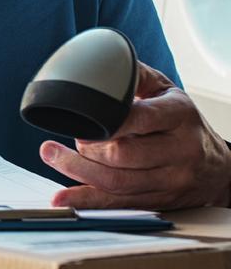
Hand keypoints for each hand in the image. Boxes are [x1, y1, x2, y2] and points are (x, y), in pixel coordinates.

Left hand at [40, 62, 230, 210]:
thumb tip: (100, 64)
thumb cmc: (185, 124)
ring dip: (79, 171)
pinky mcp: (159, 201)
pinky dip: (88, 201)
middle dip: (88, 147)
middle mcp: (179, 150)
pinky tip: (65, 198)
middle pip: (124, 155)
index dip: (106, 123)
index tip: (82, 119)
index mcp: (179, 116)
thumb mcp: (168, 92)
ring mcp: (170, 180)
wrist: (219, 168)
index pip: (140, 119)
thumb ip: (135, 76)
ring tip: (53, 156)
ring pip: (118, 182)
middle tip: (71, 136)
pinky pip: (119, 204)